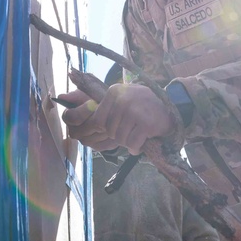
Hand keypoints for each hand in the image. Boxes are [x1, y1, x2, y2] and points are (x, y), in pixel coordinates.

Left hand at [58, 84, 177, 153]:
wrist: (172, 106)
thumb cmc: (143, 105)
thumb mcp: (121, 98)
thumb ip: (100, 104)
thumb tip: (67, 106)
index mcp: (113, 93)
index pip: (96, 119)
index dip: (98, 130)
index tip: (99, 132)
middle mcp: (123, 100)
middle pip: (108, 131)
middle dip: (117, 136)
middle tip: (128, 132)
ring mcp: (135, 111)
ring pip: (120, 139)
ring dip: (127, 141)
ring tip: (136, 134)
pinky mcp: (146, 123)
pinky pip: (132, 144)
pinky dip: (136, 147)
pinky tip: (142, 140)